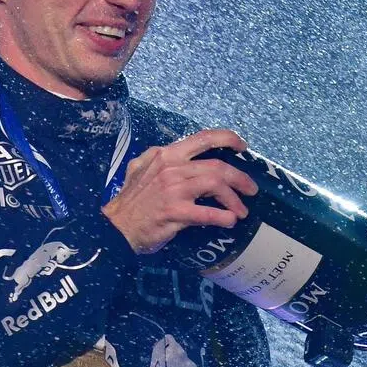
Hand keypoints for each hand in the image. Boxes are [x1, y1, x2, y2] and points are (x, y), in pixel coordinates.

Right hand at [102, 129, 258, 254]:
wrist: (115, 228)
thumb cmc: (131, 201)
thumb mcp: (140, 169)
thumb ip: (161, 160)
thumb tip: (184, 158)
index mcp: (165, 155)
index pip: (203, 138)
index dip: (228, 138)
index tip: (242, 146)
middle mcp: (171, 167)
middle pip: (217, 166)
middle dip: (240, 178)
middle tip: (251, 189)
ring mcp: (172, 189)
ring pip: (216, 184)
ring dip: (234, 199)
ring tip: (242, 211)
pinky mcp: (174, 211)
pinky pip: (206, 213)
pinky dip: (222, 217)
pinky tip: (229, 221)